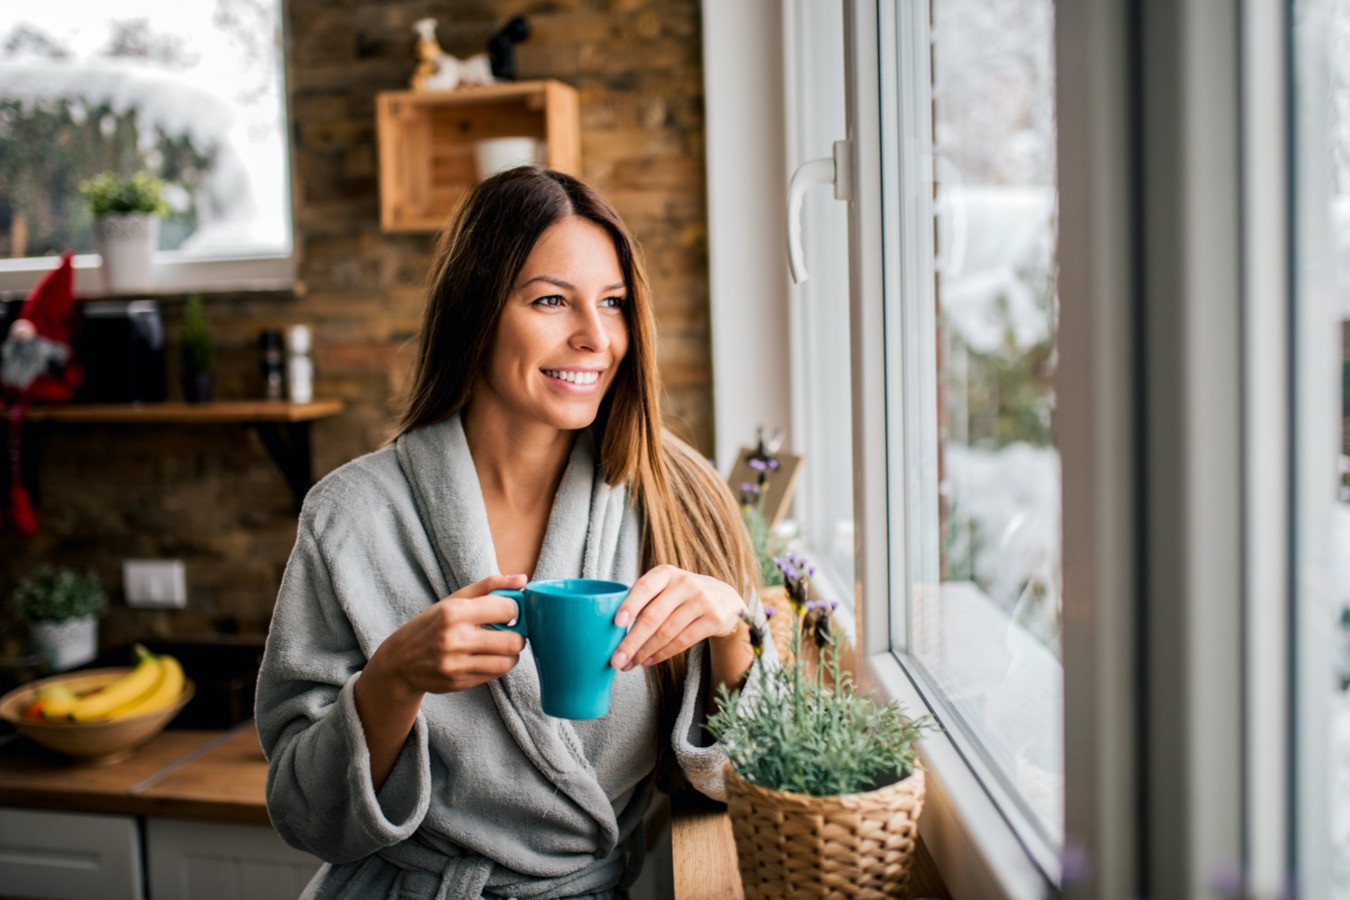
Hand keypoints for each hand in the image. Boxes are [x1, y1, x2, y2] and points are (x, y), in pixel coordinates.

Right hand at [366, 573, 527, 698]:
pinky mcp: (458, 683)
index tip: (508, 612)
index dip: (514, 610)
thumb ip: (489, 586)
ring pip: (507, 662)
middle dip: (518, 635)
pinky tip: (487, 658)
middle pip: (513, 641)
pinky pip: (495, 675)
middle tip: (510, 632)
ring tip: (501, 646)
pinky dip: (498, 666)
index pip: (507, 609)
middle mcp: (455, 639)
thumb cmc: (430, 626)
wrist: (399, 663)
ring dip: (511, 654)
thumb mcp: (453, 600)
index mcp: (454, 612)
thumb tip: (523, 580)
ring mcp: (456, 664)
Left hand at [609, 565, 743, 670]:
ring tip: (630, 663)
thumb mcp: (667, 586)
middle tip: (616, 659)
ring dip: (645, 652)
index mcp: (667, 573)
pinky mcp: (713, 620)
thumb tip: (614, 626)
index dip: (630, 605)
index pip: (645, 587)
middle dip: (632, 641)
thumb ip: (645, 598)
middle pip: (653, 616)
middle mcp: (685, 583)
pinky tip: (648, 661)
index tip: (616, 622)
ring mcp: (701, 601)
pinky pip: (682, 642)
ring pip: (666, 632)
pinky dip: (662, 654)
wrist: (726, 599)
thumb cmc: (684, 594)